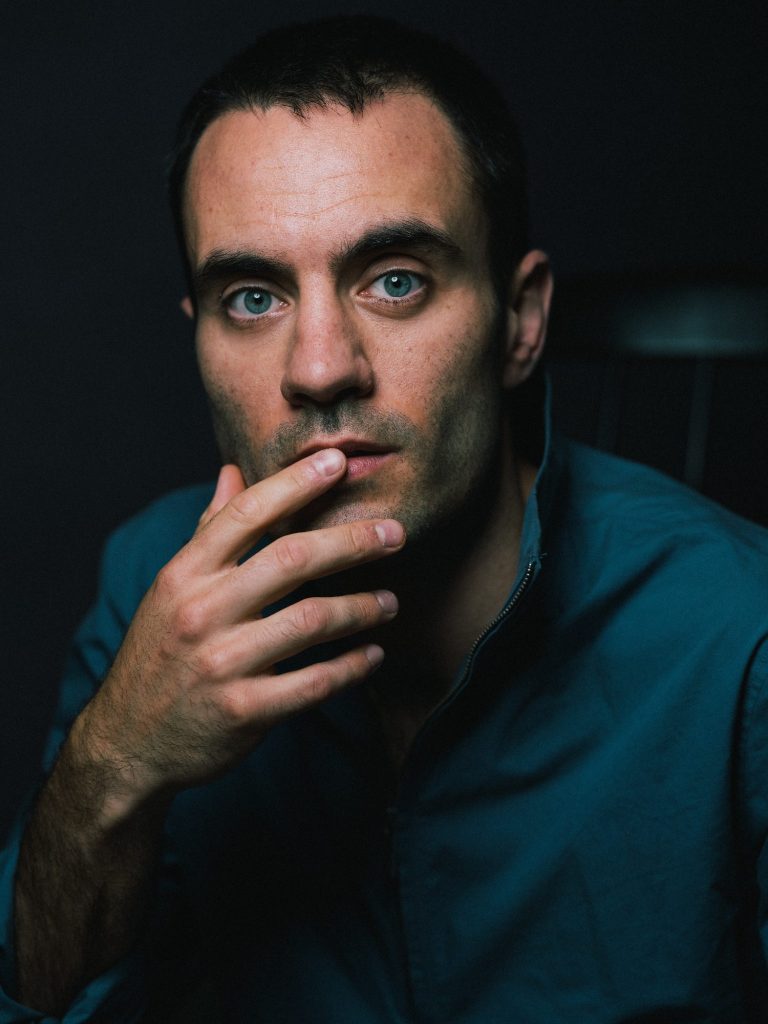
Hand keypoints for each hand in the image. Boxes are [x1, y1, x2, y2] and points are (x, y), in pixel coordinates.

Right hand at [69, 449, 403, 815]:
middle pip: (292, 559)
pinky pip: (314, 683)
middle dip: (352, 541)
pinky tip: (373, 654)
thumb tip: (233, 470)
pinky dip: (351, 667)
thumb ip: (209, 530)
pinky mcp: (243, 711)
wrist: (129, 741)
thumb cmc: (160, 652)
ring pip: (311, 620)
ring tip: (389, 601)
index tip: (338, 462)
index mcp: (185, 574)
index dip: (296, 484)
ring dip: (361, 607)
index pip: (247, 515)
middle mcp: (202, 611)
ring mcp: (222, 663)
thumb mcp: (173, 587)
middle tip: (396, 532)